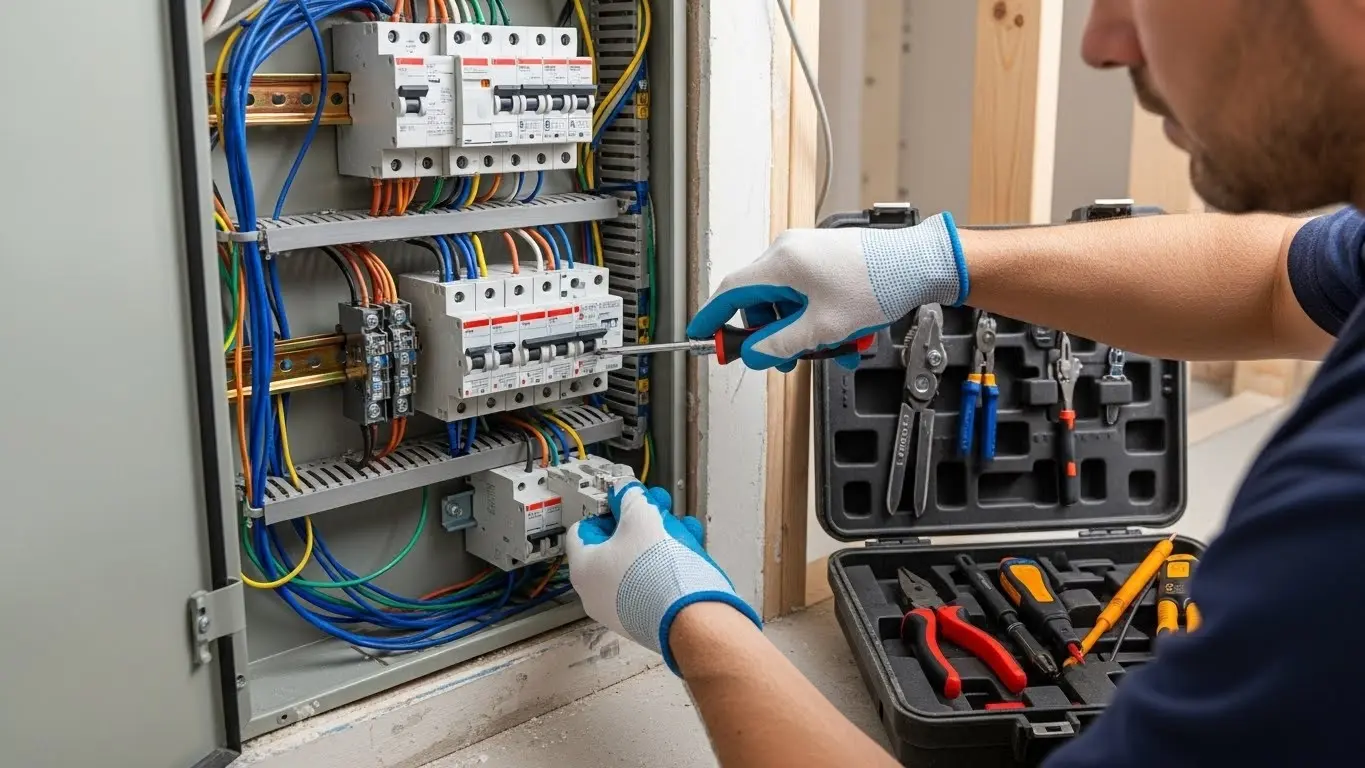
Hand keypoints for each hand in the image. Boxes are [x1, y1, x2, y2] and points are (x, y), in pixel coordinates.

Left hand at [567, 480, 761, 674]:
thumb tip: (624, 491)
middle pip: (614, 545)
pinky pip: (652, 583)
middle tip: (658, 509)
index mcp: (583, 567)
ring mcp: (621, 609)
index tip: (627, 501)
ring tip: (682, 527)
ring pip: (637, 563)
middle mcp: (596, 593)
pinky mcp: (647, 618)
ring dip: (659, 540)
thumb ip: (630, 498)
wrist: (691, 619)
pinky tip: (689, 550)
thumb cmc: (657, 570)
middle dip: (640, 522)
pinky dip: (667, 564)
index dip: (607, 509)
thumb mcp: (642, 516)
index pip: (585, 528)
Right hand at [686, 212, 966, 370]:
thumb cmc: (878, 283)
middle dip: (772, 335)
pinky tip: (844, 336)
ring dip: (802, 331)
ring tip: (831, 349)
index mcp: (781, 263)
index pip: (730, 292)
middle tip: (783, 360)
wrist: (920, 263)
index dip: (712, 318)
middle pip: (760, 302)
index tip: (702, 336)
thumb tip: (755, 354)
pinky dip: (819, 318)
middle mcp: (790, 252)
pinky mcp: (826, 259)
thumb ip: (782, 344)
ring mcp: (809, 253)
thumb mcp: (824, 326)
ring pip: (787, 302)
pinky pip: (808, 294)